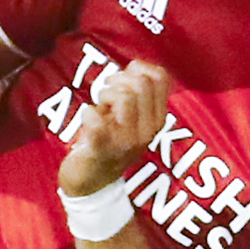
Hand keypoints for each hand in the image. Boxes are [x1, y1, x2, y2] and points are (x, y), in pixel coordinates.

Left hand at [57, 59, 171, 195]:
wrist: (92, 182)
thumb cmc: (109, 142)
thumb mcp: (132, 119)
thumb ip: (137, 94)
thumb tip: (135, 66)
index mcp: (156, 119)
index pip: (161, 78)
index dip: (139, 68)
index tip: (125, 76)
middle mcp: (147, 130)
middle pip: (141, 84)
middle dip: (119, 79)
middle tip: (106, 92)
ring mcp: (126, 141)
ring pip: (124, 96)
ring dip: (105, 94)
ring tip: (99, 105)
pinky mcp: (102, 149)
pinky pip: (96, 119)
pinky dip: (88, 112)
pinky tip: (87, 118)